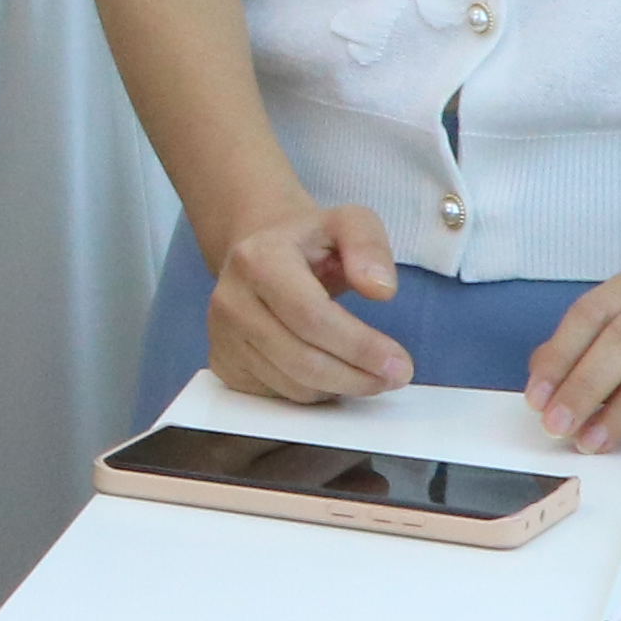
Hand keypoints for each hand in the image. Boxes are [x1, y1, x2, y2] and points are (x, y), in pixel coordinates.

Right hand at [202, 197, 413, 402]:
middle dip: (357, 377)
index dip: (359, 346)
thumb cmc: (309, 243)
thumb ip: (369, 246)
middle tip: (395, 377)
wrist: (258, 254)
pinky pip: (278, 396)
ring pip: (292, 385)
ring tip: (367, 372)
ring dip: (340, 388)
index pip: (311, 317)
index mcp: (258, 260)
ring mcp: (222, 337)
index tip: (398, 363)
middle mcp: (231, 301)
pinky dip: (315, 394)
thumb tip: (381, 290)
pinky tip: (332, 373)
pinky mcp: (224, 365)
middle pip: (302, 360)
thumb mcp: (348, 224)